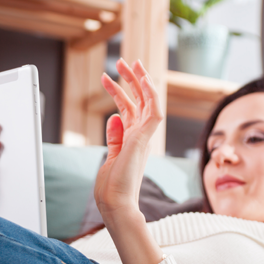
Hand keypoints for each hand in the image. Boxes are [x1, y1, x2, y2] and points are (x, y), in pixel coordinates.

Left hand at [95, 58, 163, 223]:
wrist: (116, 202)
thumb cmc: (113, 186)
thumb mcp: (111, 155)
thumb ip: (114, 136)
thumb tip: (114, 116)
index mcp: (133, 139)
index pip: (129, 109)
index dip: (120, 91)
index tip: (109, 77)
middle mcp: (141, 135)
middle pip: (139, 101)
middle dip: (131, 80)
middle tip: (122, 62)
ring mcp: (144, 137)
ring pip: (148, 102)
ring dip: (139, 81)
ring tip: (127, 63)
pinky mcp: (145, 139)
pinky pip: (154, 112)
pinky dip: (151, 95)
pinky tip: (144, 80)